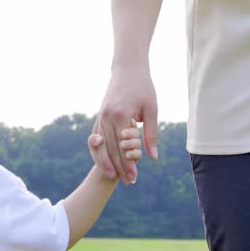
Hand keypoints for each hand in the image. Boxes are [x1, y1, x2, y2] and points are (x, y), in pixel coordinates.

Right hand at [93, 65, 157, 184]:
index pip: (123, 147)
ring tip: (113, 176)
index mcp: (119, 116)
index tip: (134, 178)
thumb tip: (152, 157)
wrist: (127, 68)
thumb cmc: (143, 87)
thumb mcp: (152, 109)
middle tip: (127, 182)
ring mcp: (99, 116)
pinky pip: (96, 138)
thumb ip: (150, 134)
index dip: (128, 164)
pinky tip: (105, 160)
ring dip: (106, 162)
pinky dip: (100, 151)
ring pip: (100, 146)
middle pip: (110, 149)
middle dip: (118, 168)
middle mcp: (106, 117)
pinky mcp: (98, 116)